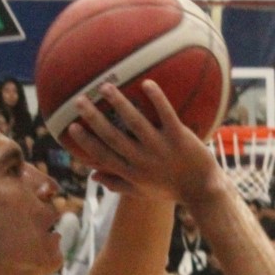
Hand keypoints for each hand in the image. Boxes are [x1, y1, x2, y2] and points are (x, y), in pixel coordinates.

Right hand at [62, 81, 219, 203]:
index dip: (86, 141)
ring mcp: (161, 147)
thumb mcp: (141, 191)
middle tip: (79, 100)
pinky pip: (166, 114)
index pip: (103, 155)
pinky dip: (156, 99)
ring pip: (136, 122)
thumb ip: (117, 183)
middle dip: (94, 118)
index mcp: (132, 172)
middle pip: (113, 136)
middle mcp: (143, 160)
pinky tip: (146, 83)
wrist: (203, 191)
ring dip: (119, 103)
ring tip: (105, 87)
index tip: (71, 126)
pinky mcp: (179, 137)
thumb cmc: (171, 190)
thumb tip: (92, 175)